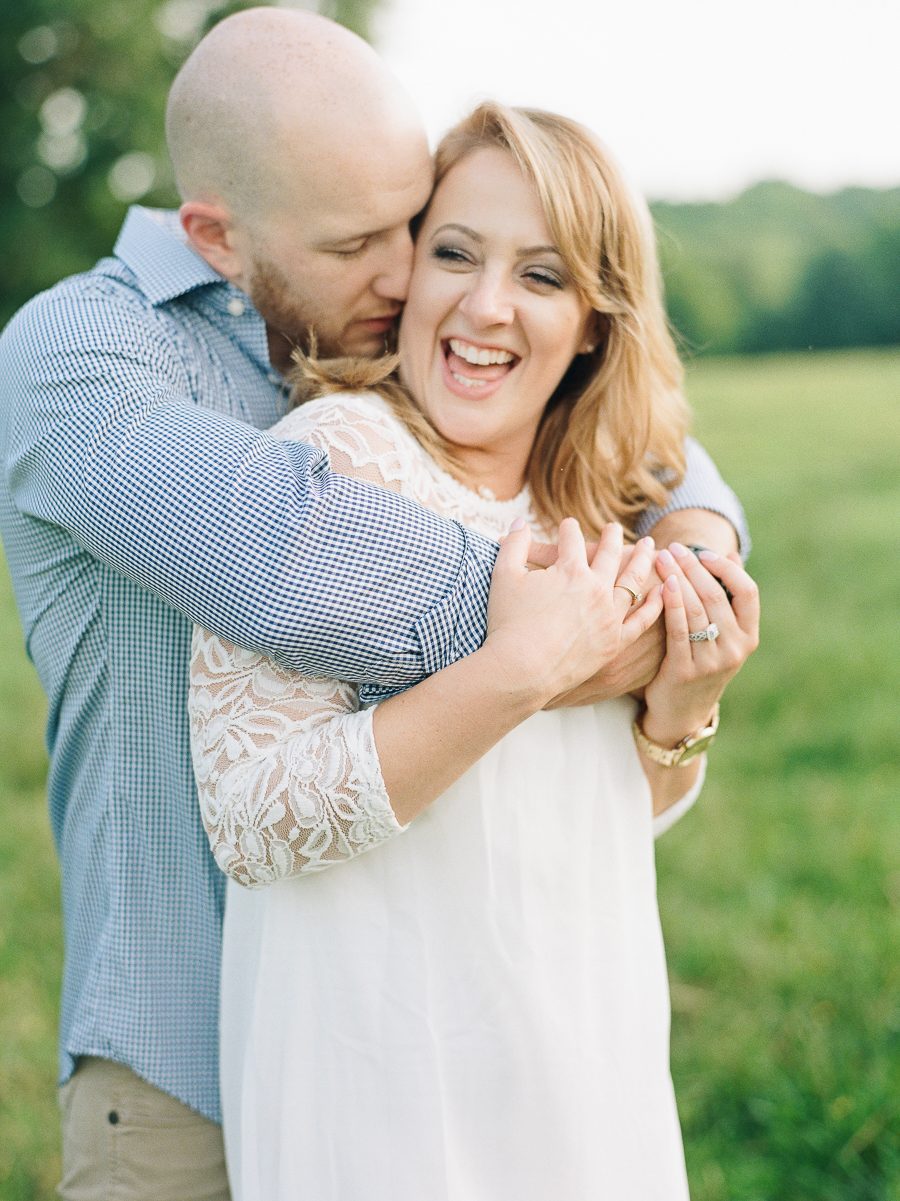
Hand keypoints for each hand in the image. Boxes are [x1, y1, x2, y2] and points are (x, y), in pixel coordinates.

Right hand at [483, 519, 662, 708]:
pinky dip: (655, 604)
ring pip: (633, 582)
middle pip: (610, 554)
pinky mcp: (615, 643)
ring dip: (643, 561)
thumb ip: (513, 545)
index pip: (572, 540)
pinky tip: (663, 591)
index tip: (568, 526)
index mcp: (570, 570)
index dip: (568, 530)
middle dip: (612, 537)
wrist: (520, 671)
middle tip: (614, 528)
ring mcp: (609, 617)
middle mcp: (596, 589)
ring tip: (650, 548)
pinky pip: (642, 621)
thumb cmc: (507, 624)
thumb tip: (519, 522)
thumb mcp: (503, 576)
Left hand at [641, 543, 758, 746]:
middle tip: (672, 548)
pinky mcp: (686, 671)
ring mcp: (712, 662)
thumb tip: (729, 554)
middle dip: (692, 567)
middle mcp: (736, 649)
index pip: (748, 592)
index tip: (703, 553)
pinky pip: (678, 631)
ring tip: (661, 560)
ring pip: (696, 611)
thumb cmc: (700, 661)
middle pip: (716, 597)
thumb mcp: (721, 633)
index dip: (726, 569)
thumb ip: (725, 597)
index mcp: (749, 636)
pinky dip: (671, 605)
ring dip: (678, 579)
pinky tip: (662, 586)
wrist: (682, 711)